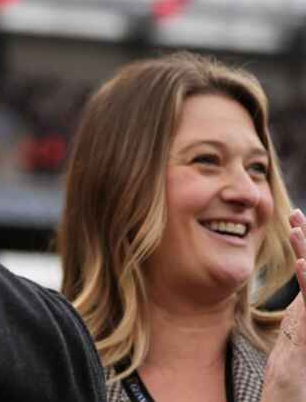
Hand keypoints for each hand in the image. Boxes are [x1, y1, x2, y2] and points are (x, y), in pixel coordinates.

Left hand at [263, 209, 305, 401]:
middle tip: (296, 215)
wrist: (295, 390)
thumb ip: (301, 307)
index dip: (304, 246)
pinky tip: (301, 264)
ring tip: (295, 230)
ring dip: (305, 254)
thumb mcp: (298, 330)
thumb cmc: (296, 368)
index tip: (295, 222)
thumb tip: (300, 276)